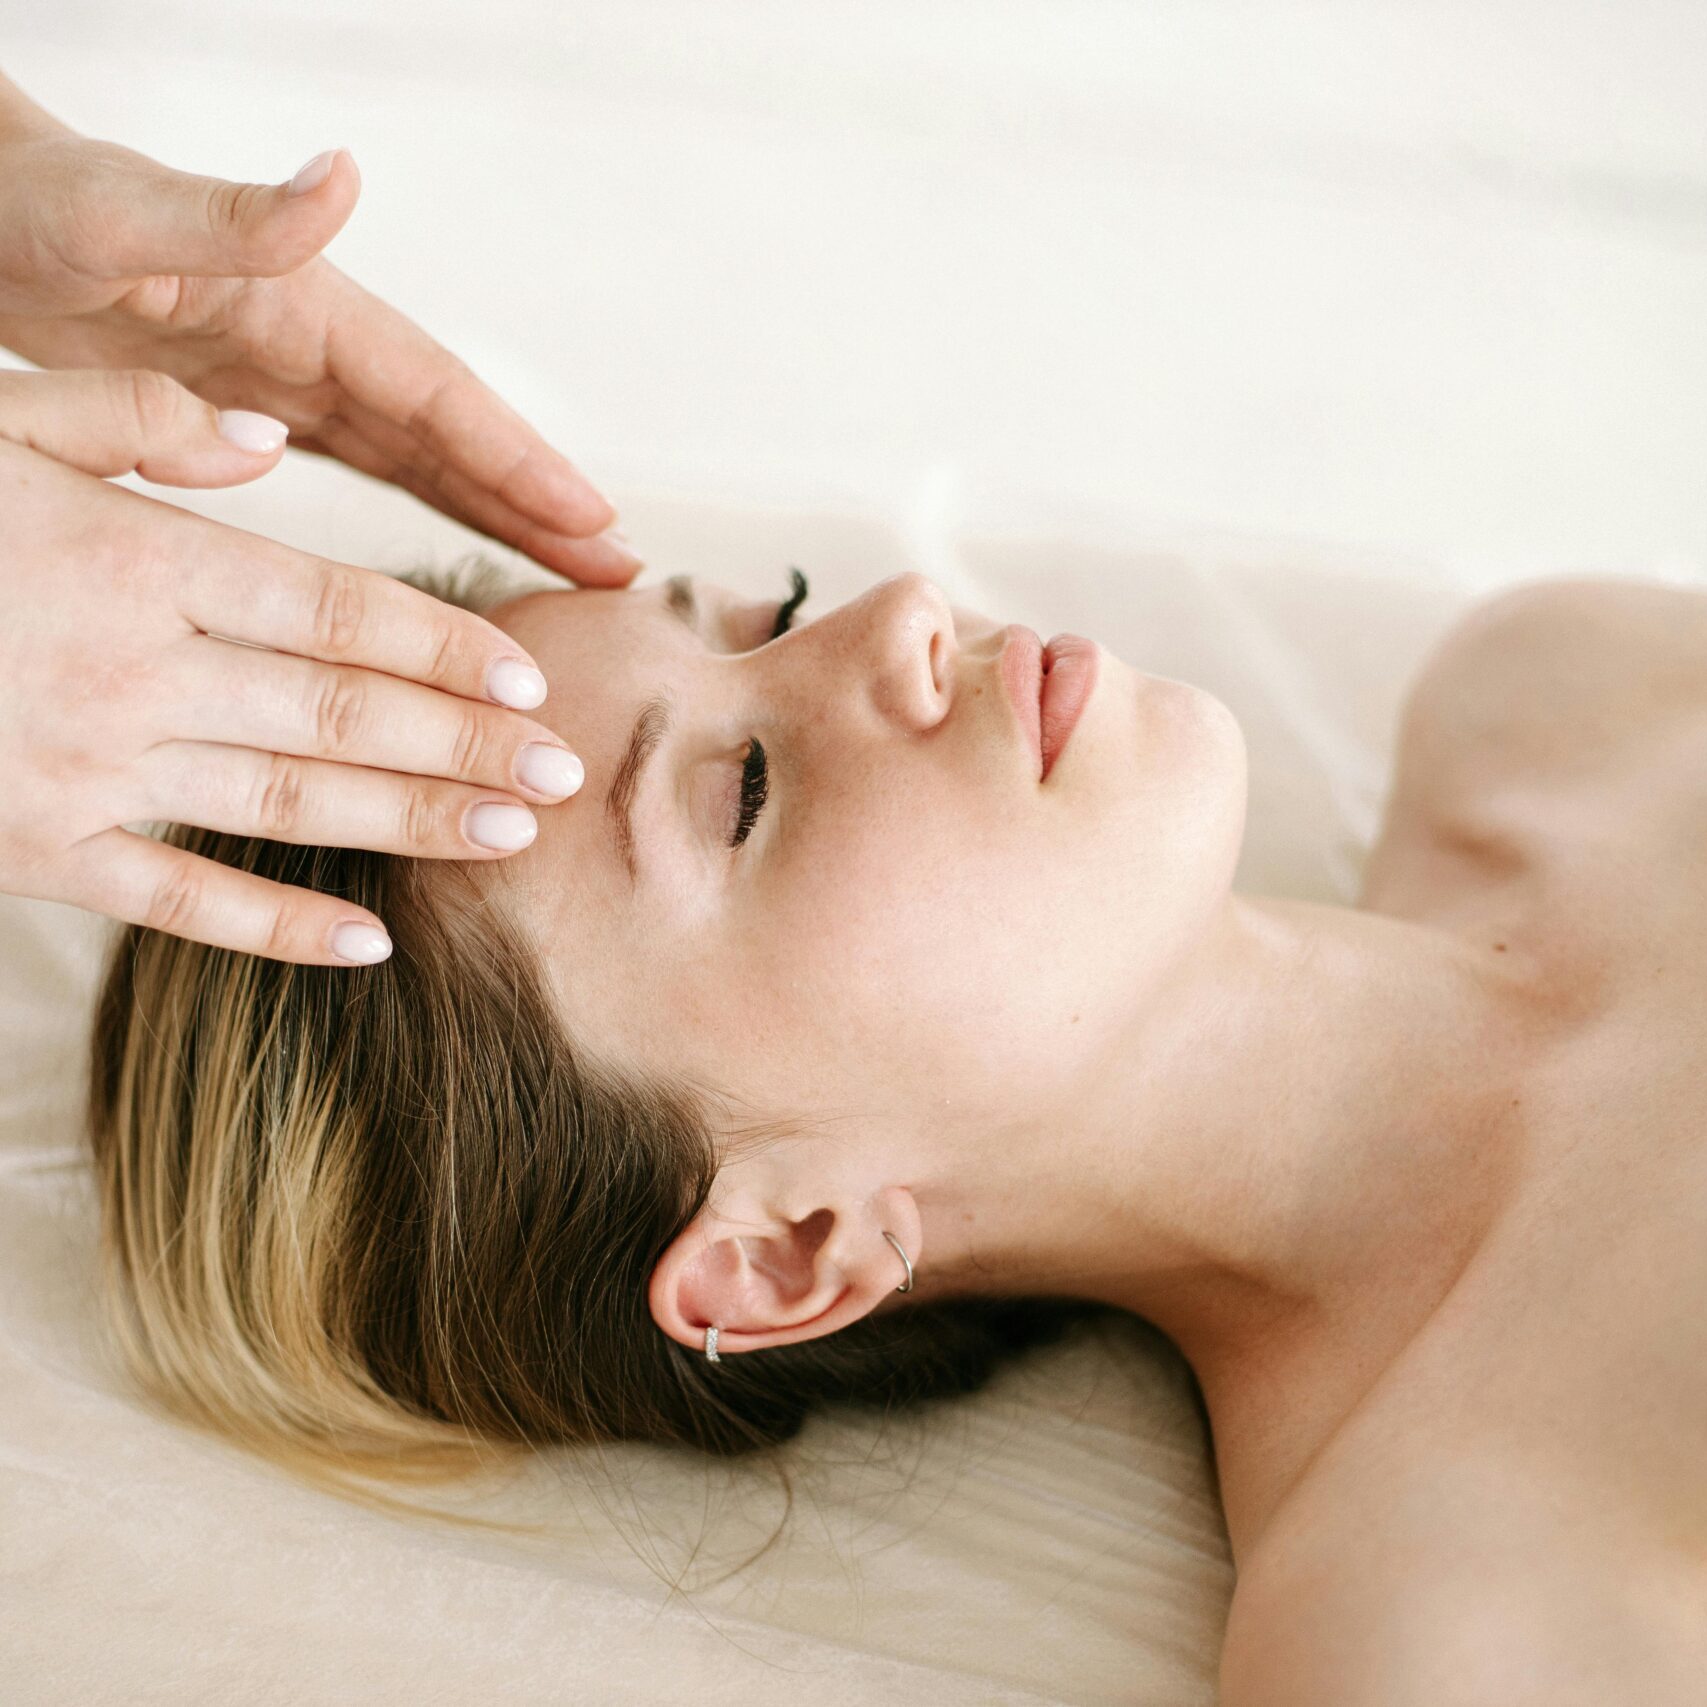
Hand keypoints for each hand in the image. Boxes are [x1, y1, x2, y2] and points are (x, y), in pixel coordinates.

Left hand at [0, 74, 639, 584]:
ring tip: (582, 570)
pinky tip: (477, 541)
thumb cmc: (22, 208)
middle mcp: (320, 347)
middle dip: (545, 505)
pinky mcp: (267, 407)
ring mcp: (300, 380)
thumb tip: (345, 176)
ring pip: (429, 463)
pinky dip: (437, 508)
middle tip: (626, 571)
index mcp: (305, 310)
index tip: (597, 521)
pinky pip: (376, 471)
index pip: (438, 398)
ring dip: (509, 515)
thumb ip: (231, 212)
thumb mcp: (116, 216)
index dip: (520, 461)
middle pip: (459, 440)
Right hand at [0, 367, 586, 964]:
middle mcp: (128, 675)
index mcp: (131, 563)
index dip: (443, 650)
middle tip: (568, 777)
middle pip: (340, 717)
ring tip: (512, 838)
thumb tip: (270, 440)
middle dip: (467, 748)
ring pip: (289, 809)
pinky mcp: (35, 856)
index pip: (334, 612)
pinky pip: (181, 905)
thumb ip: (133, 428)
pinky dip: (277, 929)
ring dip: (413, 828)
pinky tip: (370, 943)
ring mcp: (82, 776)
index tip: (533, 681)